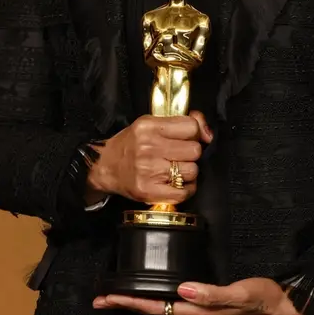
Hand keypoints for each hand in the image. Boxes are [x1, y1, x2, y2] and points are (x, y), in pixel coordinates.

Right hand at [86, 111, 211, 205]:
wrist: (105, 167)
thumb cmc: (131, 144)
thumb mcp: (151, 123)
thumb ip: (181, 122)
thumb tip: (208, 133)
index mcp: (149, 127)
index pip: (191, 127)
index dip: (194, 133)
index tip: (188, 138)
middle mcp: (148, 148)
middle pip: (194, 150)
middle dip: (190, 153)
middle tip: (178, 155)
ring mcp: (148, 171)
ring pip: (192, 171)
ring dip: (188, 171)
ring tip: (174, 169)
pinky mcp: (149, 191)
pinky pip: (184, 192)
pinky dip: (185, 189)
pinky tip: (175, 183)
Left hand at [93, 278, 304, 314]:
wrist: (287, 309)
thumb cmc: (265, 299)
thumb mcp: (240, 293)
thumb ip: (211, 294)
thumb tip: (182, 290)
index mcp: (199, 313)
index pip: (157, 308)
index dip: (132, 303)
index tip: (108, 297)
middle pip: (155, 311)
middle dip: (128, 305)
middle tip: (102, 298)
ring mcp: (203, 313)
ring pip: (164, 309)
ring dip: (141, 303)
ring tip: (122, 296)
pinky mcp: (210, 307)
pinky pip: (177, 305)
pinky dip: (160, 299)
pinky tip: (160, 294)